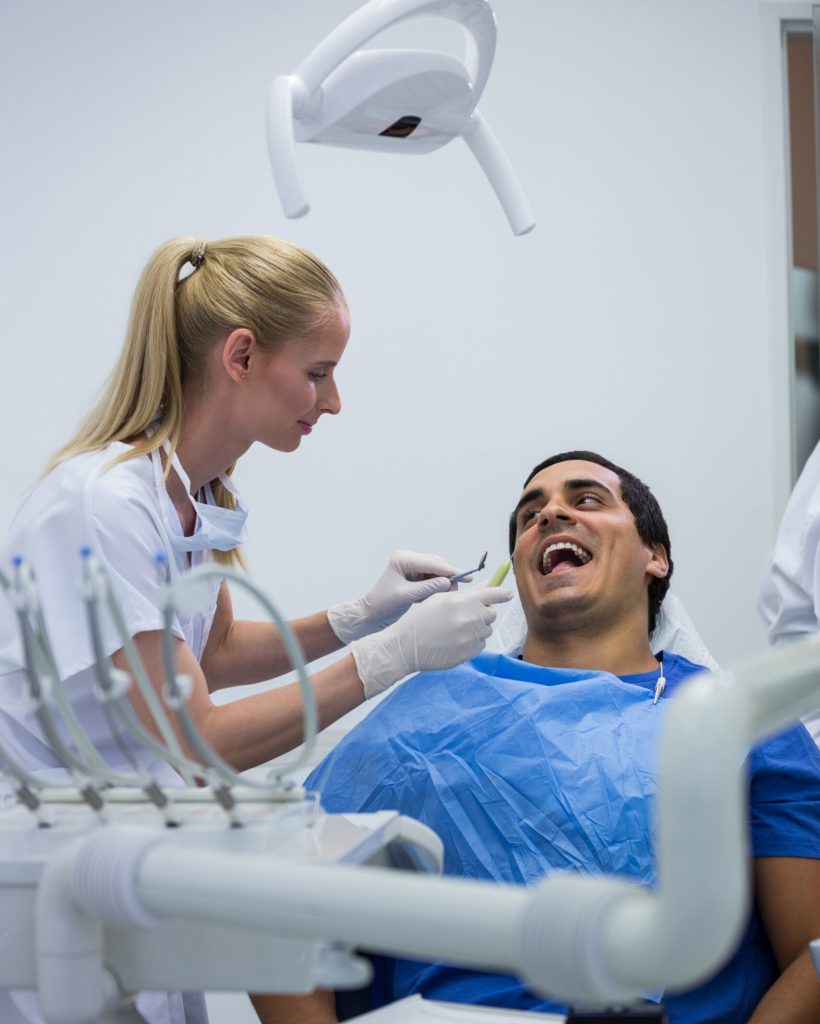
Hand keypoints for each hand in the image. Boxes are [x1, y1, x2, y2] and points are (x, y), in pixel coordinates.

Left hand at [327, 550, 465, 642]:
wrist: (371, 614)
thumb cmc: (383, 604)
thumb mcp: (406, 596)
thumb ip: (427, 588)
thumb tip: (448, 582)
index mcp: (403, 559)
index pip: (432, 563)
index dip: (450, 570)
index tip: (467, 577)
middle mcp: (408, 559)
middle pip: (437, 564)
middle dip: (447, 578)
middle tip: (454, 593)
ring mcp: (412, 567)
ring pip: (437, 572)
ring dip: (442, 584)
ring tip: (442, 597)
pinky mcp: (415, 576)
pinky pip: (432, 579)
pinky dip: (436, 588)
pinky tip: (432, 598)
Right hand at [350, 586, 512, 697]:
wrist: (406, 646)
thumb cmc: (421, 619)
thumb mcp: (440, 599)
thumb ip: (467, 593)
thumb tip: (488, 586)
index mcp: (461, 601)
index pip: (492, 594)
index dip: (502, 593)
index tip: (508, 594)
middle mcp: (469, 619)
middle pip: (491, 613)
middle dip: (483, 612)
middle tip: (467, 614)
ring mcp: (469, 638)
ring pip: (486, 630)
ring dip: (478, 628)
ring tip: (457, 629)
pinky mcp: (468, 654)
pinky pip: (480, 644)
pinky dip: (473, 642)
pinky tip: (456, 640)